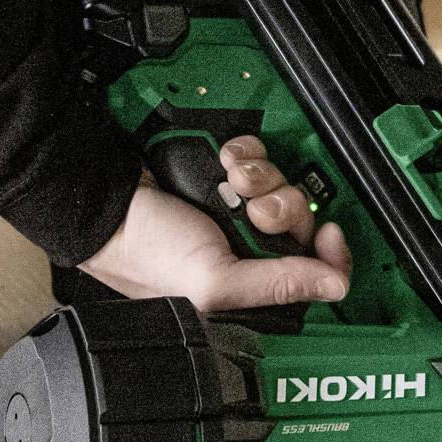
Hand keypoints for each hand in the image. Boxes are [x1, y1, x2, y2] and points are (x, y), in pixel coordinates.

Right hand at [81, 136, 351, 317]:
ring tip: (231, 182)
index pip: (313, 275)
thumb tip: (336, 286)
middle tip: (254, 211)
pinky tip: (223, 163)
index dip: (329, 255)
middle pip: (302, 223)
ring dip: (262, 178)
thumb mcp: (214, 281)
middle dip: (283, 209)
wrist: (105, 200)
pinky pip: (260, 155)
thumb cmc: (143, 252)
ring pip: (282, 184)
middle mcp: (246, 250)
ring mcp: (235, 209)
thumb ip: (278, 284)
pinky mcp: (225, 174)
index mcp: (248, 288)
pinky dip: (245, 153)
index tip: (329, 233)